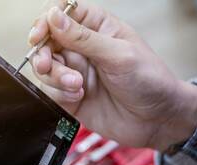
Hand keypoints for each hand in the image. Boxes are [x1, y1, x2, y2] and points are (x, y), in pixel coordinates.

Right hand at [29, 1, 196, 150]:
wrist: (157, 120)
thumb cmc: (149, 80)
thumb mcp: (119, 55)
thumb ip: (83, 38)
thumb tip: (54, 16)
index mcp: (96, 27)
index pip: (61, 12)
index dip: (46, 20)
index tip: (39, 34)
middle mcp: (81, 47)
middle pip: (45, 41)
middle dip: (43, 53)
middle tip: (47, 65)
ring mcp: (74, 70)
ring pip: (44, 66)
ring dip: (55, 76)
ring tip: (77, 85)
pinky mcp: (69, 93)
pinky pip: (49, 89)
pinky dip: (59, 93)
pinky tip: (79, 96)